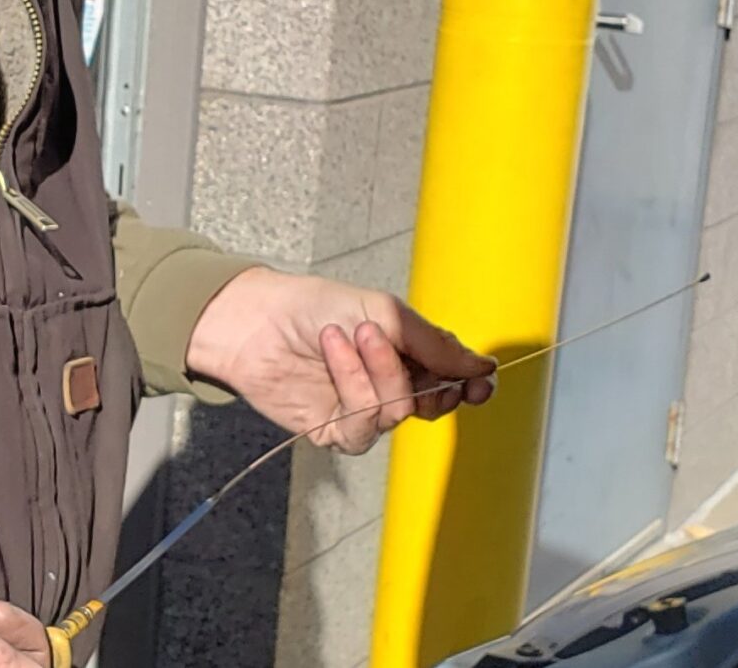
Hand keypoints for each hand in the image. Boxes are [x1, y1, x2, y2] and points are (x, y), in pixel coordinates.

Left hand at [184, 267, 495, 454]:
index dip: (470, 382)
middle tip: (421, 364)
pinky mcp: (335, 430)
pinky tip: (334, 351)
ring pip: (398, 412)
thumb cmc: (314, 305)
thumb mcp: (383, 311)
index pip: (452, 377)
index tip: (481, 380)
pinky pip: (363, 423)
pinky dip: (351, 383)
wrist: (256, 319)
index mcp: (406, 353)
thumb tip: (481, 366)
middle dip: (433, 386)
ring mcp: (362, 410)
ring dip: (378, 370)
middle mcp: (388, 384)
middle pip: (433, 403)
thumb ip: (431, 343)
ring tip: (352, 334)